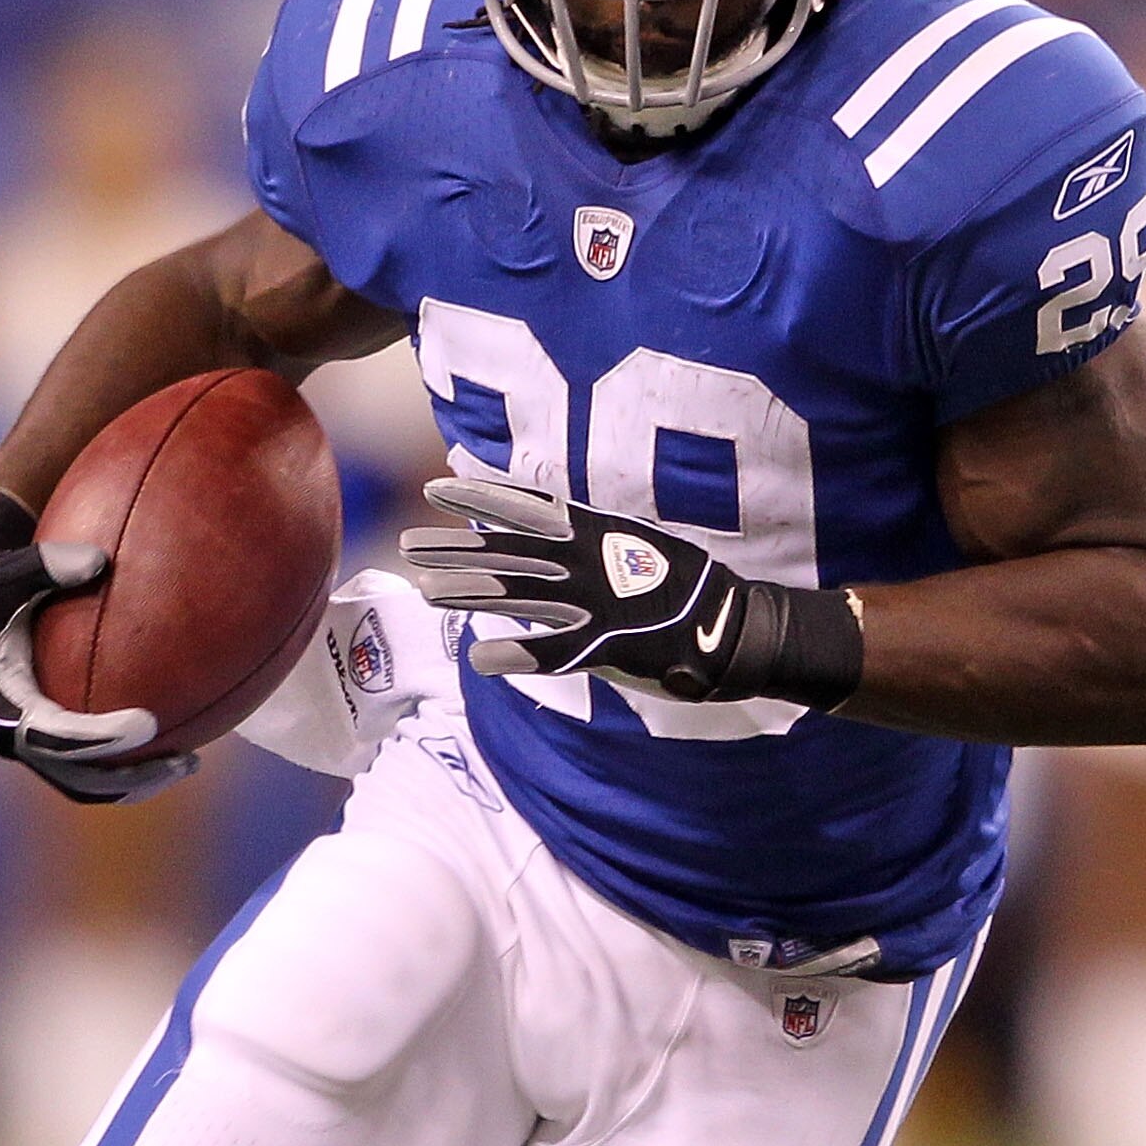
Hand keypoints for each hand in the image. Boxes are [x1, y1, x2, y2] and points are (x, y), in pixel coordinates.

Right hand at [0, 486, 197, 803]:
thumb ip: (44, 565)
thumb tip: (99, 559)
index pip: (54, 736)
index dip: (101, 737)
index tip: (148, 725)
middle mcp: (8, 734)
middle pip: (76, 776)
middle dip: (131, 774)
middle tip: (185, 760)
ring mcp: (24, 743)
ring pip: (83, 782)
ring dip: (134, 780)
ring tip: (188, 763)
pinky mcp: (38, 739)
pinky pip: (84, 765)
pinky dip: (123, 763)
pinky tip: (170, 742)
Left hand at [399, 477, 863, 707]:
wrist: (738, 631)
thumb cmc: (688, 590)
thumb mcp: (637, 546)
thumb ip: (590, 541)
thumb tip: (547, 532)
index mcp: (599, 533)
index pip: (528, 506)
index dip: (480, 496)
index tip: (436, 489)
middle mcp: (591, 562)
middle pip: (508, 550)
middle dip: (454, 546)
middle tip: (407, 545)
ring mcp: (598, 604)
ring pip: (517, 594)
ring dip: (467, 592)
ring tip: (427, 591)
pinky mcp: (608, 648)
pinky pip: (549, 654)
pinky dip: (513, 654)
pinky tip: (478, 656)